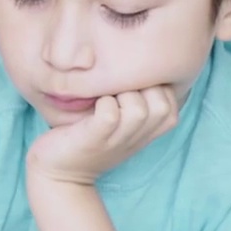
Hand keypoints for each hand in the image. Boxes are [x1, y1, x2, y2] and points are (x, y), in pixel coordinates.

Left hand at [27, 86, 179, 186]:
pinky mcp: (95, 139)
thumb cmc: (89, 136)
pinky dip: (102, 103)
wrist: (59, 173)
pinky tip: (91, 106)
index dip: (153, 83)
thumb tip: (142, 56)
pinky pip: (110, 113)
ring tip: (103, 97)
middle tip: (115, 89)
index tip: (129, 84)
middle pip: (162, 103)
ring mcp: (118, 140)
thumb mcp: (121, 120)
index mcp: (149, 131)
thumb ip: (137, 98)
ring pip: (139, 108)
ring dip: (120, 95)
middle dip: (140, 88)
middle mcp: (138, 137)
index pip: (172, 99)